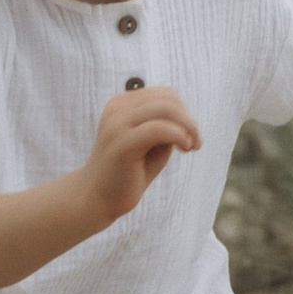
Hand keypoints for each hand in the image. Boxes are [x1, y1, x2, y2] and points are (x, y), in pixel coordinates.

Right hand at [80, 82, 200, 227]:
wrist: (97, 199)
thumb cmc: (128, 171)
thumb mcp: (151, 143)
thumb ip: (166, 126)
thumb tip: (187, 119)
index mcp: (122, 104)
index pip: (165, 95)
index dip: (184, 113)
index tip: (191, 137)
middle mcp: (117, 108)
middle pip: (168, 99)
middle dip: (189, 120)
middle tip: (195, 143)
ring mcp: (117, 124)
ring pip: (165, 108)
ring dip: (187, 127)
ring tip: (191, 147)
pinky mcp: (121, 143)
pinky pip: (158, 129)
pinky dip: (178, 136)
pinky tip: (184, 149)